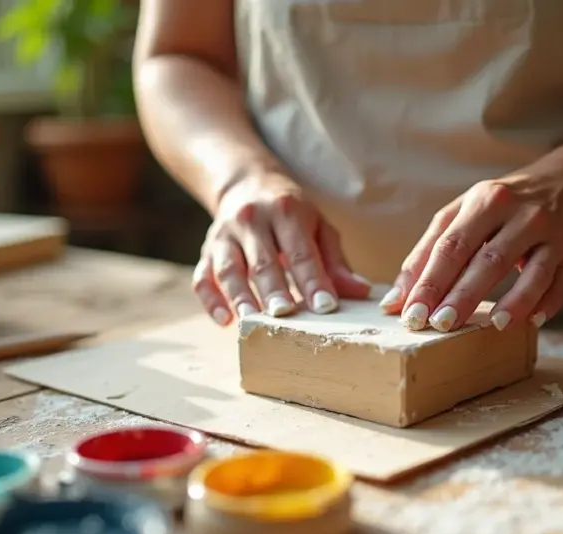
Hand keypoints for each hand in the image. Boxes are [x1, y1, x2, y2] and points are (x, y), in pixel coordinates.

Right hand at [193, 172, 371, 325]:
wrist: (246, 183)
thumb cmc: (291, 213)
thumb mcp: (318, 226)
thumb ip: (336, 261)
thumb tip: (360, 292)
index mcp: (286, 212)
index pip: (301, 252)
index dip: (313, 280)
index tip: (325, 307)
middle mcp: (252, 220)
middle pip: (263, 261)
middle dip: (273, 289)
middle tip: (284, 315)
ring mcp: (225, 236)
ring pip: (228, 269)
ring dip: (239, 296)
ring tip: (251, 320)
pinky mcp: (206, 251)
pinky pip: (202, 277)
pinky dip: (211, 300)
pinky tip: (224, 320)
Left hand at [380, 154, 562, 331]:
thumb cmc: (506, 203)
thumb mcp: (467, 211)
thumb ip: (430, 250)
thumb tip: (396, 299)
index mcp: (485, 201)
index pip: (451, 245)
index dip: (429, 280)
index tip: (410, 312)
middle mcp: (520, 214)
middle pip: (487, 259)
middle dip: (461, 294)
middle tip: (438, 325)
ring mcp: (552, 233)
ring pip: (531, 271)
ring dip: (514, 300)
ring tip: (494, 324)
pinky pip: (561, 282)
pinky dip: (548, 302)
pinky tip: (532, 321)